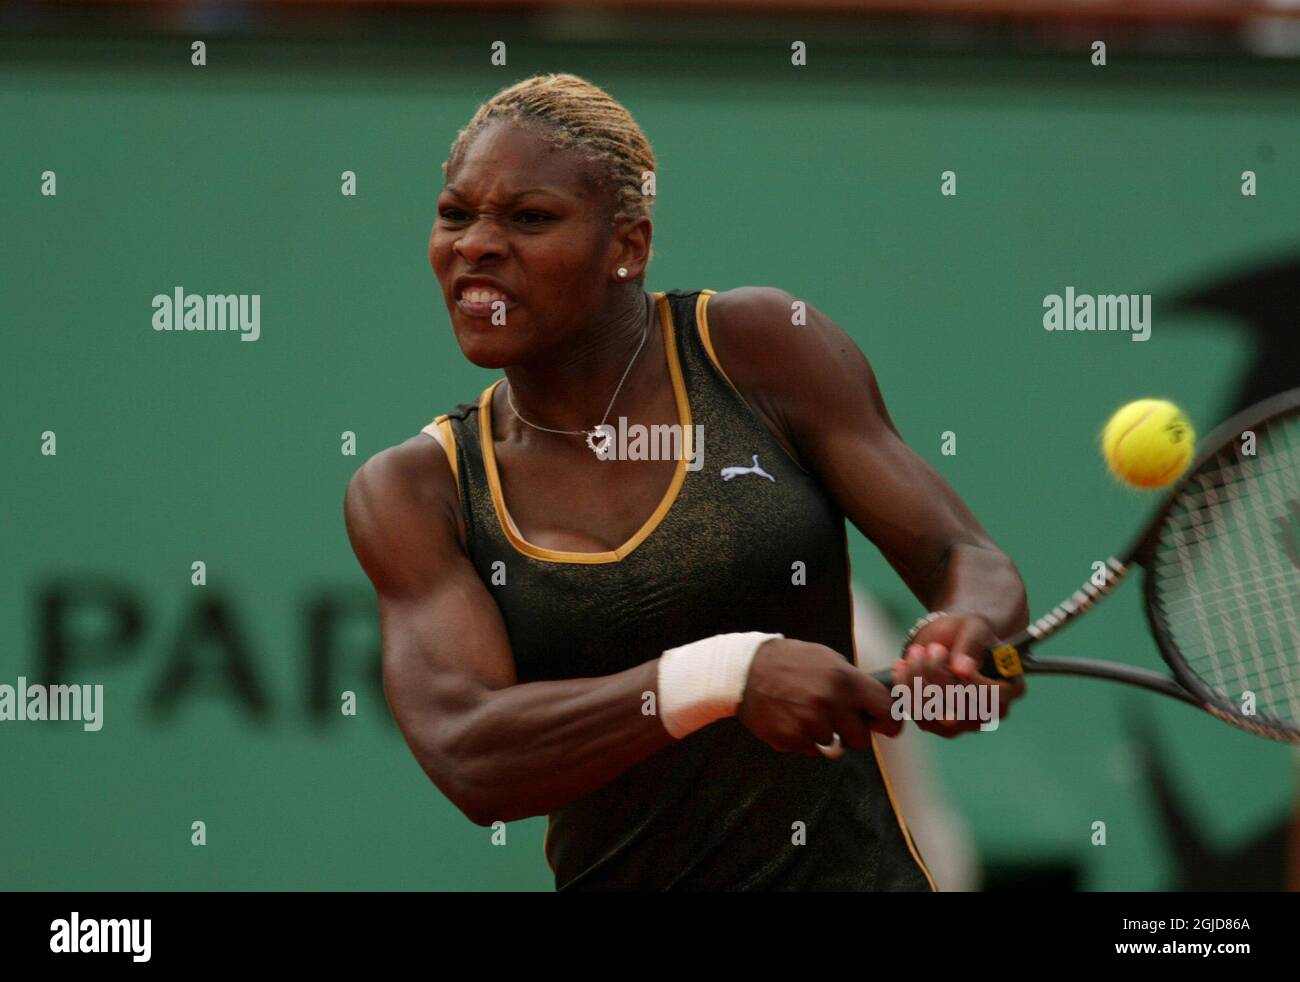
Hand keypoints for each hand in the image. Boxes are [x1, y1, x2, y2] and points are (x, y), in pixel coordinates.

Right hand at [738, 638, 902, 755]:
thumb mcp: (828, 660)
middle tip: (837, 719)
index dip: (889, 722)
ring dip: (825, 734)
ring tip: (806, 712)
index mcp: (844, 680)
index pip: (885, 711)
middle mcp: (830, 702)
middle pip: (861, 739)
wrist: (745, 669)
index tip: (887, 727)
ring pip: (834, 746)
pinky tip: (791, 719)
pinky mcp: (790, 738)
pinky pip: (810, 750)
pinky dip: (804, 739)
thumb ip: (854, 683)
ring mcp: (808, 723)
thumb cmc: (792, 662)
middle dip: (852, 732)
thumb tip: (881, 707)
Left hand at [889, 613, 1023, 736]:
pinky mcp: (935, 723)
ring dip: (918, 682)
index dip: (970, 682)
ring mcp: (962, 723)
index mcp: (1010, 689)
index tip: (950, 655)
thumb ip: (971, 644)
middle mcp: (989, 713)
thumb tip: (963, 670)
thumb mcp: (973, 627)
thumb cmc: (966, 631)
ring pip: (936, 715)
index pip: (993, 699)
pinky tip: (902, 664)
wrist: (946, 639)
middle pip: (961, 709)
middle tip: (929, 648)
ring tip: (915, 652)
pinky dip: (905, 689)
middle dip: (938, 675)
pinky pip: (917, 714)